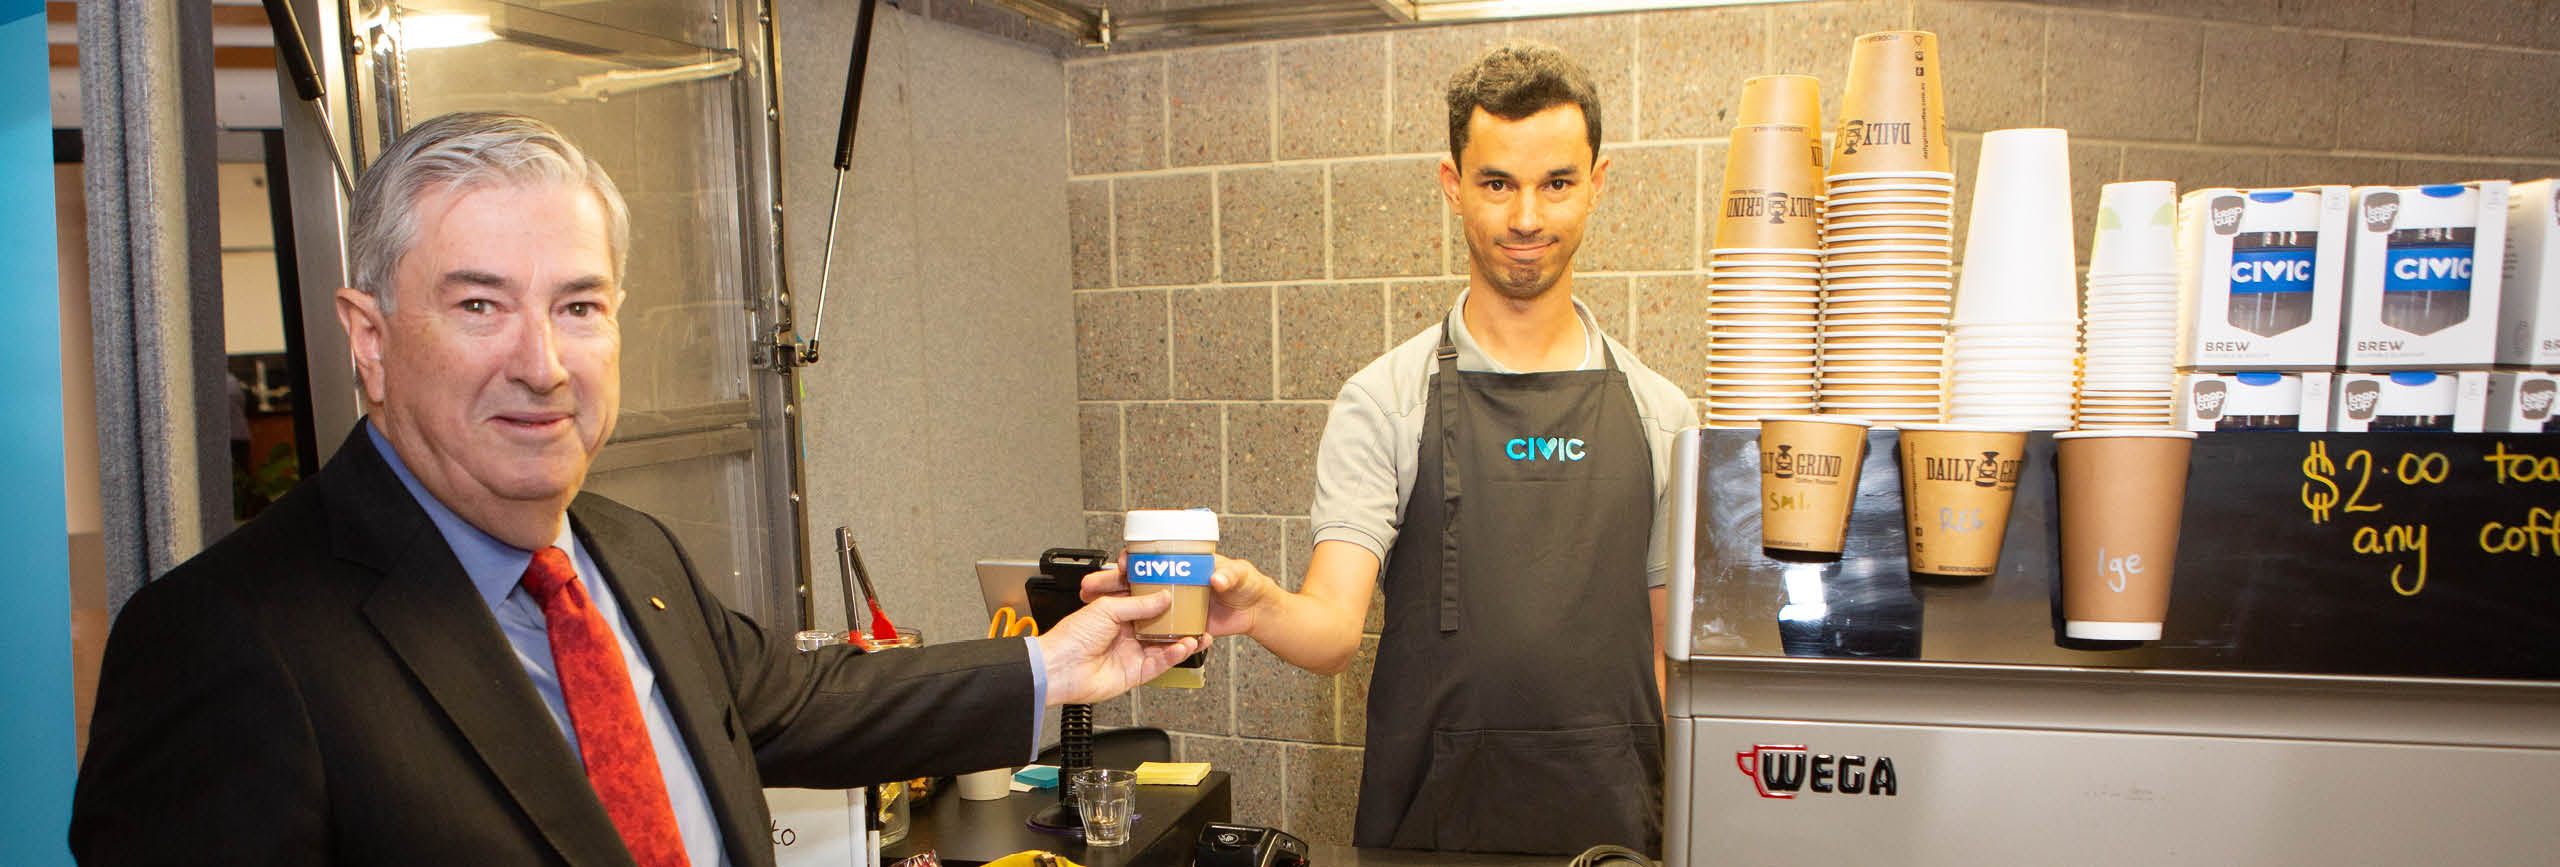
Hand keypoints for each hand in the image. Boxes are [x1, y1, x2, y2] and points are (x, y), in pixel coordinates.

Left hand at [1034, 591, 1209, 705]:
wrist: (1058, 668)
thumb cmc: (1070, 637)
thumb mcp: (1106, 609)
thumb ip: (1139, 604)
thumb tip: (1163, 597)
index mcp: (1116, 613)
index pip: (1147, 604)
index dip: (1165, 599)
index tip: (1183, 593)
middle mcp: (1126, 633)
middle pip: (1160, 627)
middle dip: (1180, 623)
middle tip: (1197, 616)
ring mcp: (1131, 653)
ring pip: (1164, 647)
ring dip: (1182, 641)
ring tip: (1197, 634)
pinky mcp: (1134, 673)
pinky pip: (1159, 664)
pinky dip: (1173, 656)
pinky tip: (1183, 647)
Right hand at [1080, 554, 1277, 638]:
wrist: (1256, 612)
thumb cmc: (1249, 585)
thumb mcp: (1242, 576)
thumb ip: (1231, 576)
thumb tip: (1218, 577)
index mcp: (1185, 564)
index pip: (1150, 555)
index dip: (1132, 557)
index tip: (1122, 564)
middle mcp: (1173, 581)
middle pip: (1134, 579)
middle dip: (1110, 581)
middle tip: (1091, 587)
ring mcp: (1173, 603)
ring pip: (1136, 602)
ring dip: (1113, 603)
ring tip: (1091, 604)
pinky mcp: (1177, 622)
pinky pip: (1154, 625)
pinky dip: (1137, 627)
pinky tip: (1119, 630)